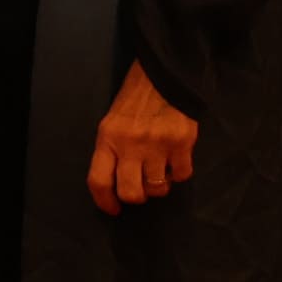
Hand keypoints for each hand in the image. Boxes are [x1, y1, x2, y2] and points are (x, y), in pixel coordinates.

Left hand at [85, 61, 194, 213]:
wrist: (163, 73)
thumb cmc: (135, 99)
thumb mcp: (112, 122)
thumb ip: (112, 150)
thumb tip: (117, 182)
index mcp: (107, 138)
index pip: (99, 181)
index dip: (104, 201)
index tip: (113, 208)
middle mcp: (130, 144)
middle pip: (131, 192)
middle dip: (137, 197)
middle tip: (141, 188)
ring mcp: (158, 144)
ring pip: (158, 188)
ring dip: (159, 185)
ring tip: (160, 169)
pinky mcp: (182, 142)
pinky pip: (183, 175)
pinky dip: (180, 173)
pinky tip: (176, 159)